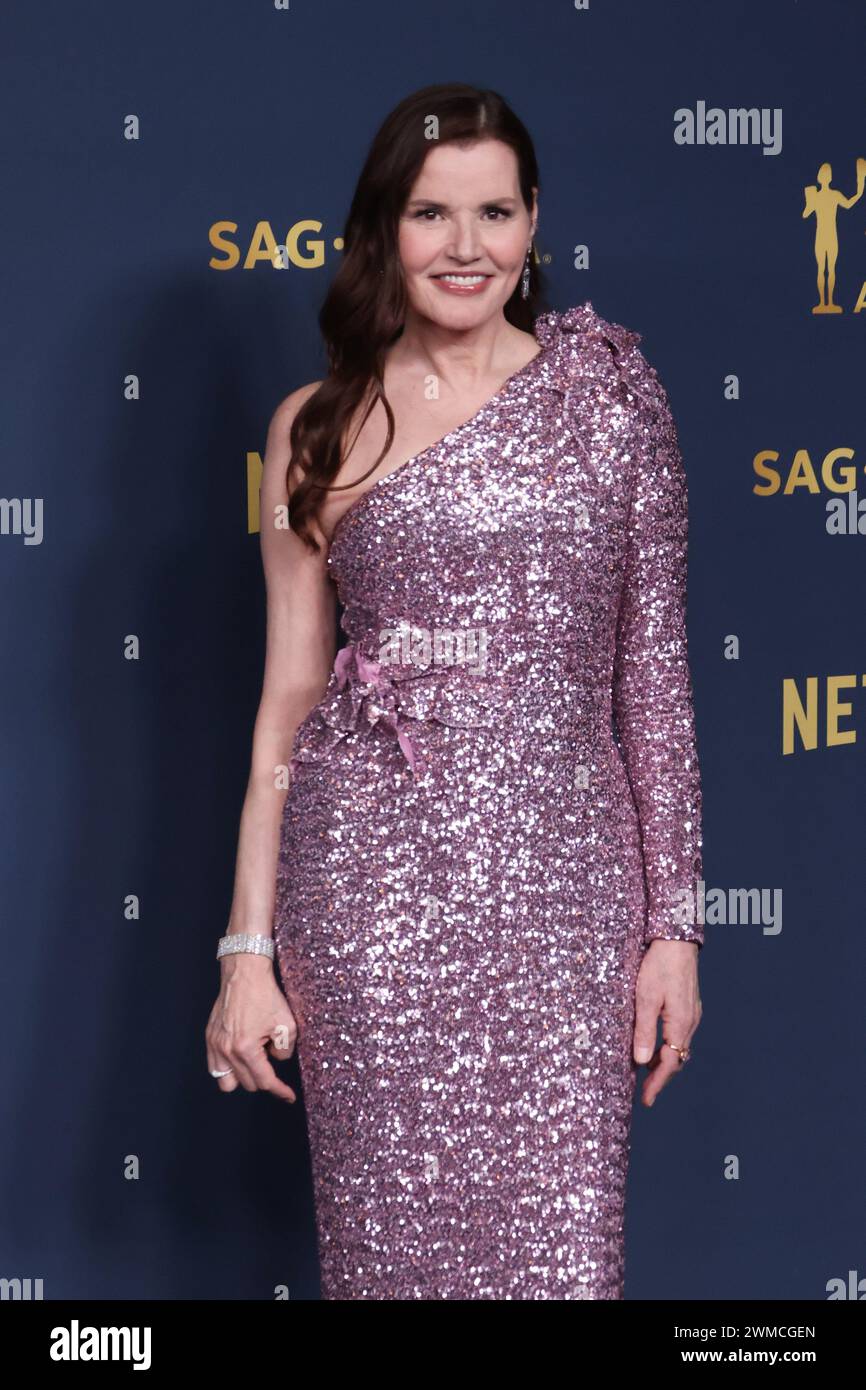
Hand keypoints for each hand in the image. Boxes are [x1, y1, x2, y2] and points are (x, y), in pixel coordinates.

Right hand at [205, 954, 297, 1101]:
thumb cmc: (265, 994)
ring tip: (254, 1060)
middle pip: (247, 1083)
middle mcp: (226, 1050)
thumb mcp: (287, 1024)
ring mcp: (214, 1044)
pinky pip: (215, 1067)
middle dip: (264, 1077)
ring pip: (227, 1082)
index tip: (288, 1096)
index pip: (264, 1081)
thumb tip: (276, 1059)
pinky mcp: (209, 1037)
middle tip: (272, 1057)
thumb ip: (285, 1050)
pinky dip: (228, 1068)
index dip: (280, 1090)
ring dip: (243, 1077)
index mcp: (246, 1048)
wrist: (244, 972)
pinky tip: (240, 1056)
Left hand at [633, 939, 701, 1106]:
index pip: (670, 1063)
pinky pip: (681, 1034)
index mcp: (681, 1023)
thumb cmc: (658, 965)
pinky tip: (657, 1046)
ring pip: (680, 1047)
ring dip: (665, 1062)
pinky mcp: (690, 1006)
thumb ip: (644, 1031)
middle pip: (678, 1059)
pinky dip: (669, 1046)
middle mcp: (691, 1021)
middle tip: (645, 1094)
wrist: (676, 939)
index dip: (657, 1084)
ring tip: (647, 1073)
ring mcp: (693, 1013)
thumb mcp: (645, 998)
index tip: (646, 1100)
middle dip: (661, 1077)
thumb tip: (642, 1062)